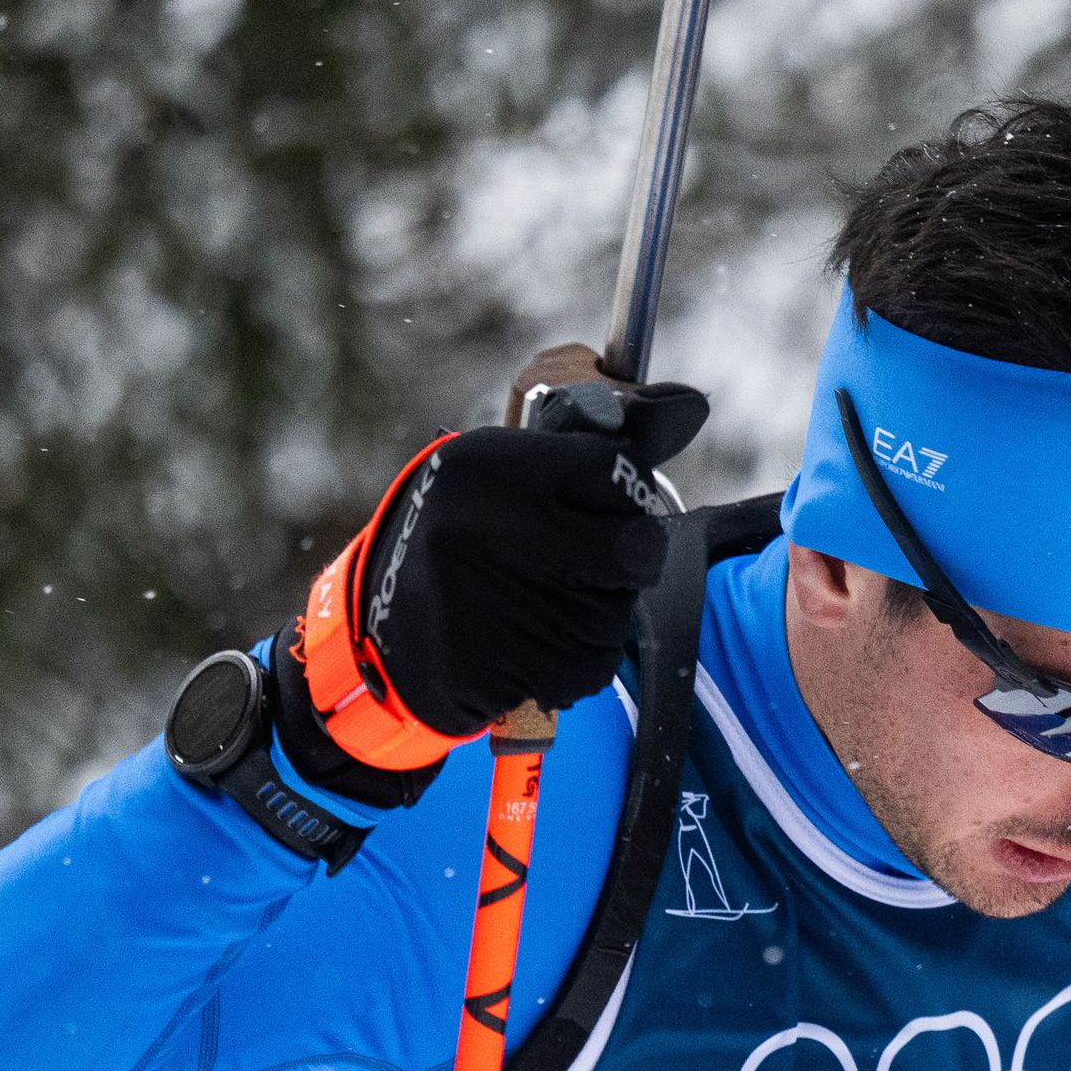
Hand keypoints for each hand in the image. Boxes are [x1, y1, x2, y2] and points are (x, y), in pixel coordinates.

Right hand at [275, 360, 708, 803]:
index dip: (624, 492)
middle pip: (634, 546)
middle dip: (630, 558)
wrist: (379, 632)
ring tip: (540, 598)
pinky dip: (577, 657)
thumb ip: (598, 441)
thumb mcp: (509, 469)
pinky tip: (532, 640)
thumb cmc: (466, 534)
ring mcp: (494, 599)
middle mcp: (488, 526)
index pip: (617, 468)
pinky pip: (592, 662)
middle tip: (593, 560)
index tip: (604, 500)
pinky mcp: (505, 665)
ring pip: (617, 610)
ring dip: (599, 610)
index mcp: (489, 463)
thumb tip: (691, 404)